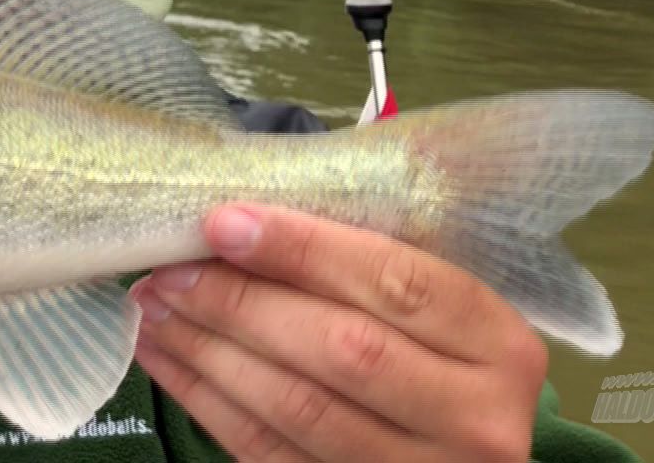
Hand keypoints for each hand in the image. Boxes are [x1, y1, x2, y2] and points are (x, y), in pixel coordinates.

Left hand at [129, 205, 547, 461]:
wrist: (456, 453)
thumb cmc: (436, 354)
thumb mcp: (436, 307)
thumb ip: (365, 263)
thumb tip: (243, 215)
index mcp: (499, 345)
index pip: (397, 283)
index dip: (305, 250)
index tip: (224, 221)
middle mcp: (473, 417)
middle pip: (342, 350)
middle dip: (241, 303)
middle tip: (171, 269)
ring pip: (297, 408)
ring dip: (209, 351)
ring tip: (153, 306)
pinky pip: (267, 451)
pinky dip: (205, 399)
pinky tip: (165, 354)